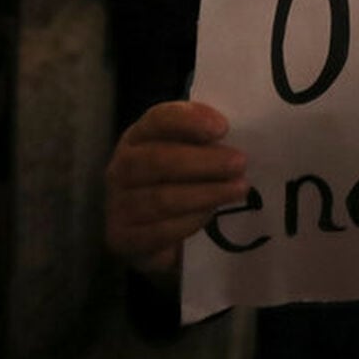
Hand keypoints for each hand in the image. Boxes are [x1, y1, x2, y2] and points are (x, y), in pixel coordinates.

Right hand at [105, 101, 250, 277]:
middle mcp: (121, 167)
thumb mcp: (189, 154)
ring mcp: (117, 204)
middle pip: (159, 160)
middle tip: (240, 163)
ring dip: (205, 194)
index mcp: (139, 136)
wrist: (152, 234)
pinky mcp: (123, 238)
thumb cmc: (178, 182)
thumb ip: (205, 139)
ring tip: (237, 189)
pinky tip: (211, 215)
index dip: (189, 121)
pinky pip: (160, 231)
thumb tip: (234, 134)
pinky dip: (190, 222)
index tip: (223, 127)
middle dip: (204, 161)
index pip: (158, 120)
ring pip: (161, 198)